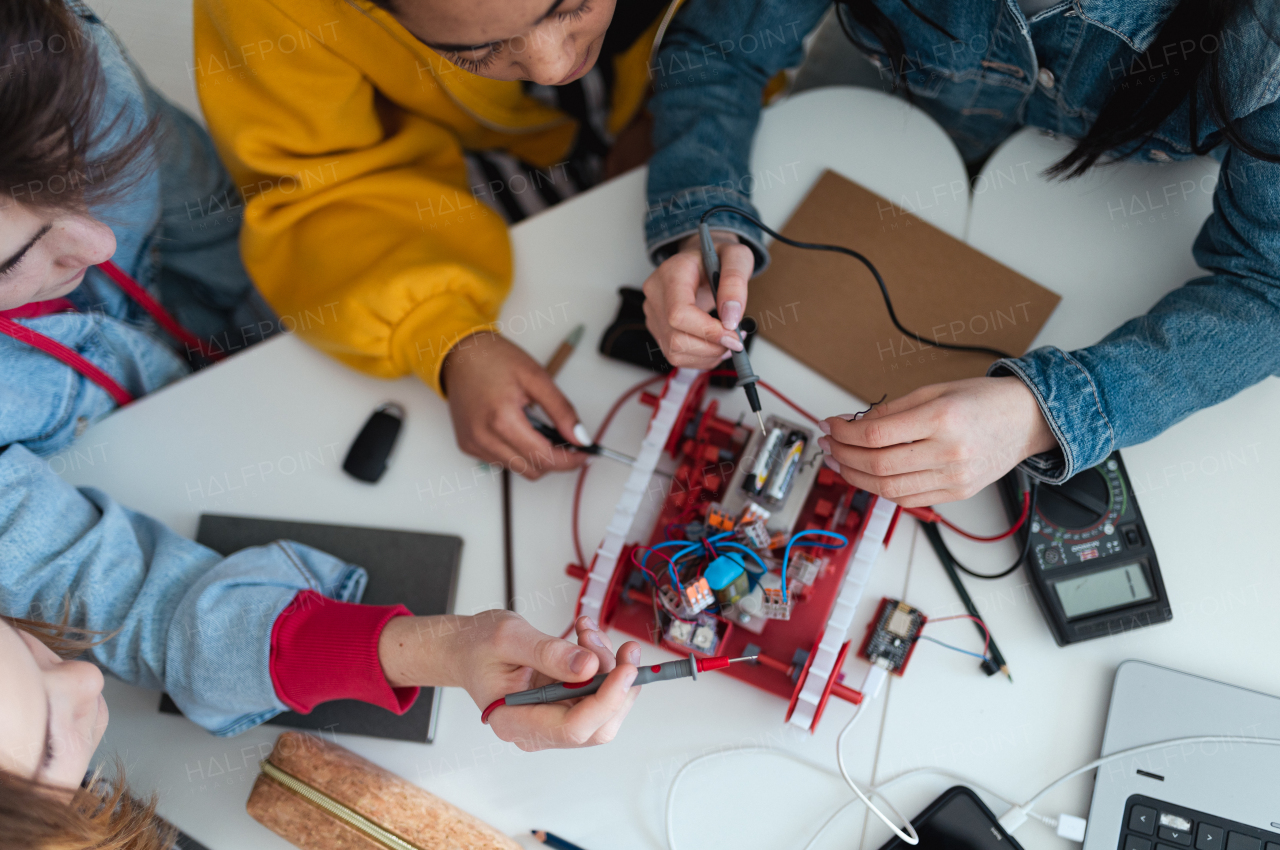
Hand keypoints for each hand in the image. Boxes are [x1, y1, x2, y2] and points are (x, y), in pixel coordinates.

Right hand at [379, 612, 639, 749]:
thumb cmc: (478, 645)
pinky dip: (602, 664)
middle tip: (619, 647)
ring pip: (604, 709)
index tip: (625, 668)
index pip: (572, 727)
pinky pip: (597, 692)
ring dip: (610, 668)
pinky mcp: (564, 706)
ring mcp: (552, 720)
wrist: (467, 648)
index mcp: (513, 721)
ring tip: (588, 633)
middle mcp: (536, 730)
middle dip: (616, 684)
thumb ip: (548, 652)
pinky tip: (586, 638)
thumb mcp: (509, 637)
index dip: (606, 700)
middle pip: (597, 725)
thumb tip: (589, 666)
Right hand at [441, 332, 586, 479]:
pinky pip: (501, 461)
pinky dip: (517, 453)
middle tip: (569, 442)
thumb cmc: (495, 359)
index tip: (585, 455)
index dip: (569, 461)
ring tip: (541, 430)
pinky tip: (519, 431)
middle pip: (532, 470)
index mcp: (502, 420)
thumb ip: (562, 411)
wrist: (459, 355)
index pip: (544, 458)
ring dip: (536, 457)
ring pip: (518, 469)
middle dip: (556, 460)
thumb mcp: (537, 377)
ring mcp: (473, 445)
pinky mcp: (467, 446)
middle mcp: (483, 438)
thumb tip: (581, 438)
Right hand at [642, 231, 754, 368]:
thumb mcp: (736, 257)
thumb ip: (735, 283)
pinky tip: (716, 346)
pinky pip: (677, 356)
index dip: (707, 330)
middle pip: (676, 338)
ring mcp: (653, 315)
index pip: (679, 313)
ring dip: (708, 355)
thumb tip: (730, 319)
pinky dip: (702, 358)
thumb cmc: (717, 258)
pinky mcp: (658, 330)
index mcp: (671, 273)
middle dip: (712, 347)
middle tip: (737, 340)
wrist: (701, 263)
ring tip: (729, 342)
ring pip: (675, 352)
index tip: (733, 334)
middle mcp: (655, 295)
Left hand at [816, 377, 1058, 505]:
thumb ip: (892, 410)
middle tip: (828, 445)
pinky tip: (867, 476)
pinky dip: (881, 489)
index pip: (875, 435)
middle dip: (842, 456)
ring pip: (888, 489)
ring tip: (840, 463)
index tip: (830, 425)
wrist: (1027, 420)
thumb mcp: (934, 390)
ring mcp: (954, 478)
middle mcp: (948, 452)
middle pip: (877, 464)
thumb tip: (853, 425)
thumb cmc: (984, 400)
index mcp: (941, 419)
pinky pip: (908, 499)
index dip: (843, 433)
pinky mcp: (957, 493)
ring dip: (856, 477)